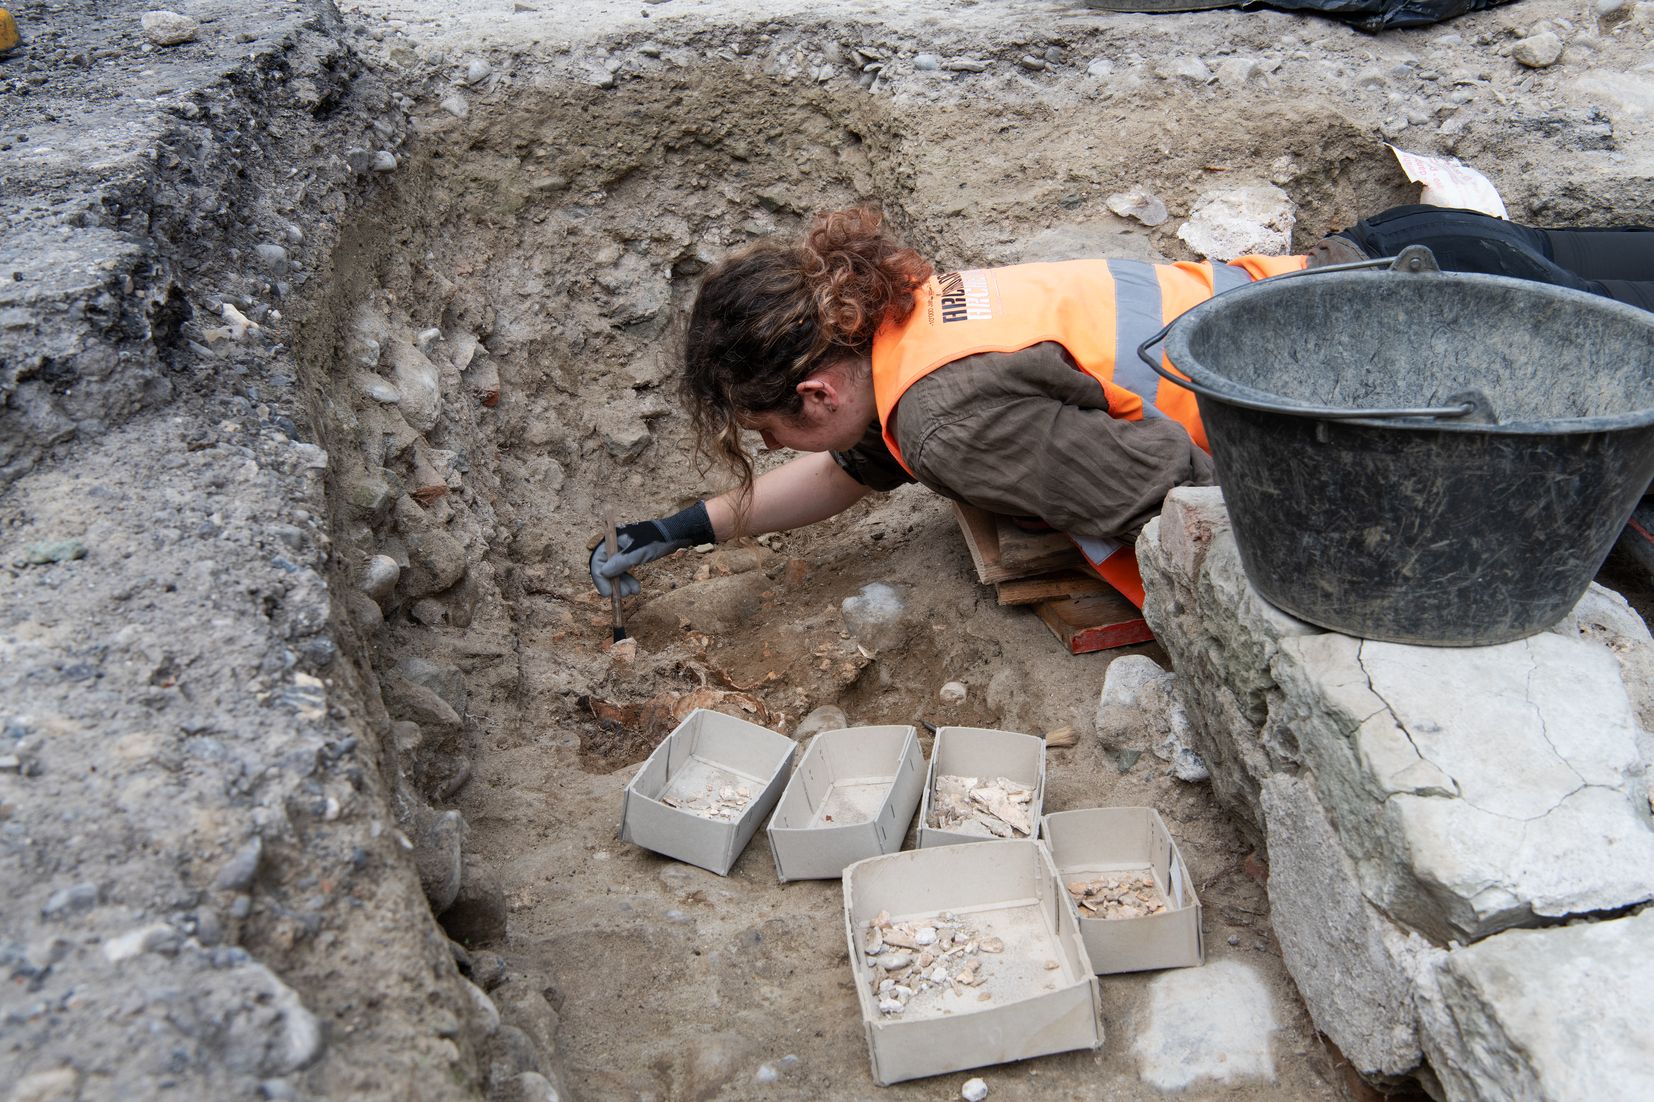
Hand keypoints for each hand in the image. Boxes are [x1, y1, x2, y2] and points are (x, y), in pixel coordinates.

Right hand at [588, 502, 713, 597]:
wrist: (673, 535)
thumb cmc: (656, 540)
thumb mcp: (638, 552)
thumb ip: (620, 562)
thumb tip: (603, 572)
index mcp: (611, 539)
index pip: (597, 561)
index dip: (600, 578)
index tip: (607, 593)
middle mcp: (613, 545)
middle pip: (605, 568)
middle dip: (613, 583)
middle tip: (624, 595)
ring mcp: (622, 551)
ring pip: (615, 572)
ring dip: (622, 584)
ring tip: (633, 592)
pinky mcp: (630, 556)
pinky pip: (624, 571)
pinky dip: (628, 580)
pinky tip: (636, 588)